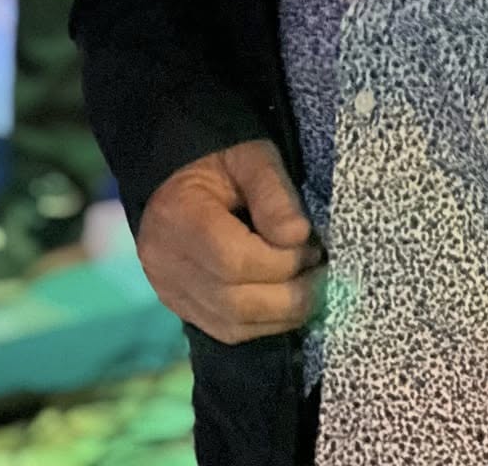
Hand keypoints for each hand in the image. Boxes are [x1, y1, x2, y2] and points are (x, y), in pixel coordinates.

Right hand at [137, 139, 324, 344]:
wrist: (181, 171)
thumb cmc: (221, 156)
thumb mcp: (251, 156)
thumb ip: (274, 194)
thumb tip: (299, 237)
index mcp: (177, 216)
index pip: (234, 260)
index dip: (282, 262)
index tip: (314, 247)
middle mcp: (164, 262)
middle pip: (233, 302)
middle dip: (289, 297)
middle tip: (323, 276)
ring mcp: (168, 290)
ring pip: (231, 326)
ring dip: (281, 316)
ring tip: (311, 289)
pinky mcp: (179, 306)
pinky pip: (225, 330)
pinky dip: (263, 324)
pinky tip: (287, 304)